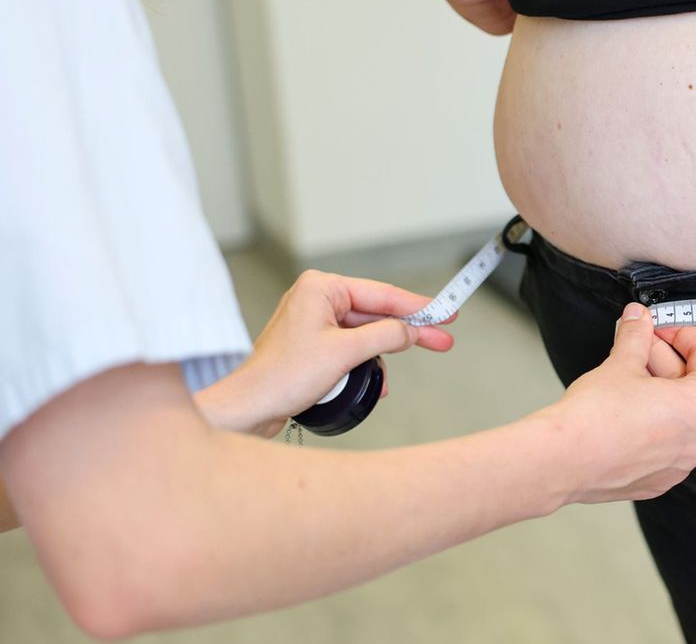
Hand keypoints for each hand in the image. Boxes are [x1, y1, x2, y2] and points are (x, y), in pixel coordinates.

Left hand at [197, 271, 454, 436]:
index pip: (382, 293)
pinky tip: (374, 383)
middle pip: (376, 313)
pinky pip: (350, 348)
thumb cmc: (282, 376)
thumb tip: (412, 330)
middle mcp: (316, 299)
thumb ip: (386, 336)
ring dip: (381, 356)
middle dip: (407, 331)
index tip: (445, 311)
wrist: (250, 408)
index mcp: (321, 288)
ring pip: (365, 333)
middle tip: (442, 339)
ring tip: (390, 377)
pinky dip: (364, 364)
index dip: (417, 306)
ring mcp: (313, 323)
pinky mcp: (312, 346)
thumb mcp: (345, 353)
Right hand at [539, 304, 695, 503]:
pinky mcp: (657, 479)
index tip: (664, 328)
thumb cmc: (595, 418)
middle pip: (692, 386)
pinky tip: (625, 406)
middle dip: (664, 360)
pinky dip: (651, 421)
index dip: (684, 334)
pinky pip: (663, 442)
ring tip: (627, 372)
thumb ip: (637, 336)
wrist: (563, 460)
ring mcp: (679, 465)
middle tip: (639, 344)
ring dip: (658, 390)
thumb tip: (638, 319)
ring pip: (678, 416)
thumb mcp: (621, 362)